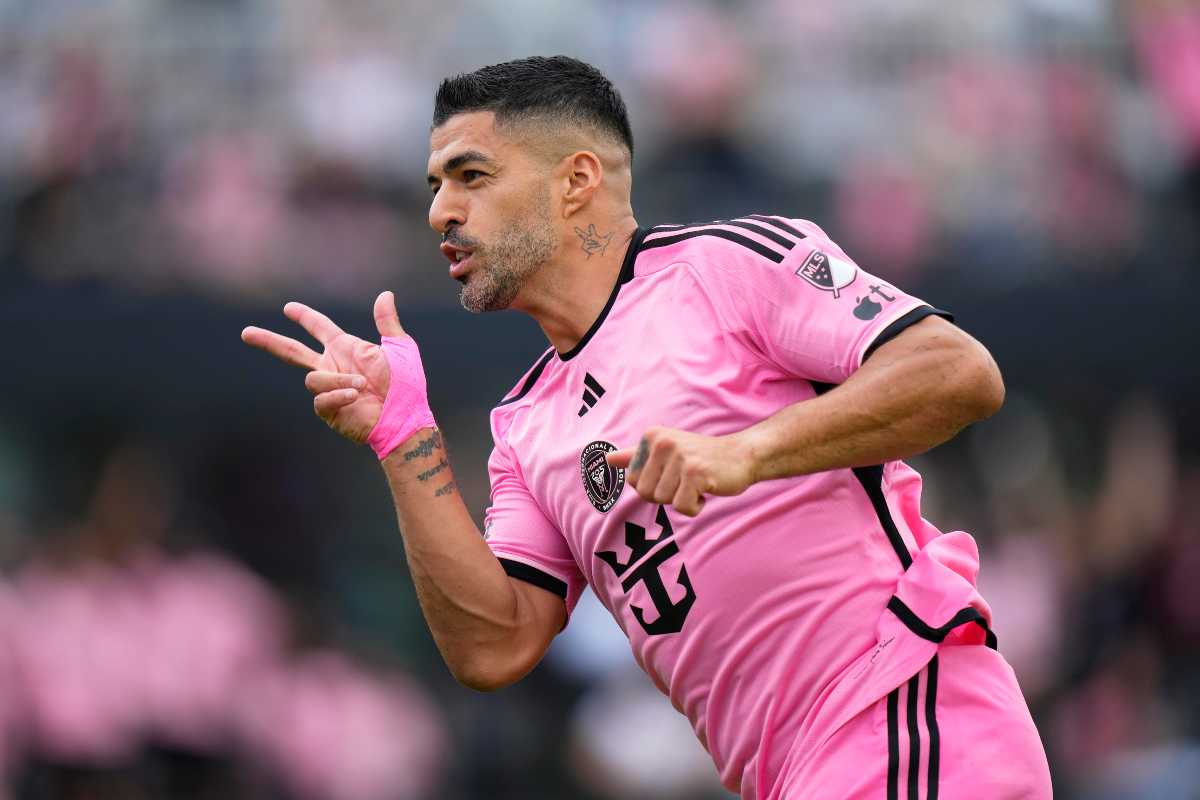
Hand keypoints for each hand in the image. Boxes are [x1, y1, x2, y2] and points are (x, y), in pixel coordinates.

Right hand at [241, 291, 406, 443]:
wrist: (406, 418)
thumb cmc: (407, 385)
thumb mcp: (400, 348)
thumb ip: (387, 322)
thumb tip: (385, 295)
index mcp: (346, 349)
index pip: (319, 328)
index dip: (304, 317)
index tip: (288, 308)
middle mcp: (333, 367)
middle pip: (292, 351)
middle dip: (269, 341)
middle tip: (246, 333)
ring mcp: (329, 389)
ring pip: (312, 378)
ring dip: (338, 380)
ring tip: (363, 387)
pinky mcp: (329, 411)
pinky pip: (320, 399)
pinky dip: (337, 395)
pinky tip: (356, 397)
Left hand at [606, 427, 756, 516]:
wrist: (741, 455)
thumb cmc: (701, 457)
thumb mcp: (666, 450)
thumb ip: (635, 455)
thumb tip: (605, 459)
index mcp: (651, 436)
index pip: (632, 479)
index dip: (652, 485)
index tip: (672, 473)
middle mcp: (662, 442)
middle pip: (644, 493)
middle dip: (666, 495)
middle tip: (686, 479)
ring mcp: (679, 456)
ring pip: (663, 500)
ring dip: (682, 499)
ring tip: (697, 482)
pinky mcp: (695, 473)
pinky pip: (682, 507)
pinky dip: (695, 506)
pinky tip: (706, 489)